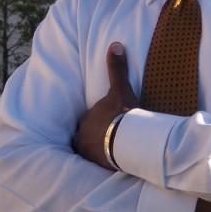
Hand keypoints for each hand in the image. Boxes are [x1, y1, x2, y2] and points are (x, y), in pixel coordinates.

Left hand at [73, 42, 138, 168]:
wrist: (127, 142)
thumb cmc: (121, 115)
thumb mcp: (120, 90)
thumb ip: (116, 69)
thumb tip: (115, 45)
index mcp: (86, 120)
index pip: (88, 119)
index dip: (97, 119)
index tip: (107, 120)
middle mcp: (83, 137)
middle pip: (86, 135)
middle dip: (95, 134)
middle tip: (109, 134)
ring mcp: (89, 153)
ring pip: (90, 150)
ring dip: (98, 148)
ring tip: (111, 149)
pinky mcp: (99, 166)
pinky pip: (98, 164)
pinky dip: (104, 161)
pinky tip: (113, 162)